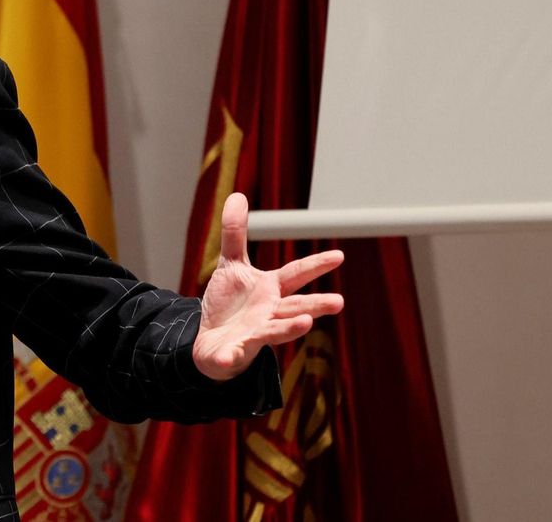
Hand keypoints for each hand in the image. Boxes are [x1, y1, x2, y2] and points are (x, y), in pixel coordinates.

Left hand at [192, 193, 344, 380]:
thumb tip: (237, 196)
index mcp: (270, 290)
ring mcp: (255, 333)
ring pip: (274, 331)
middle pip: (295, 306)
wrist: (212, 340)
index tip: (339, 255)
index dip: (315, 265)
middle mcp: (269, 312)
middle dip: (315, 304)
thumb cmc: (229, 304)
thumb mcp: (231, 265)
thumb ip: (235, 233)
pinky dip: (232, 356)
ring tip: (306, 324)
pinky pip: (234, 354)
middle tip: (338, 302)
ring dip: (290, 329)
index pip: (295, 275)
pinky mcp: (235, 351)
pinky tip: (230, 356)